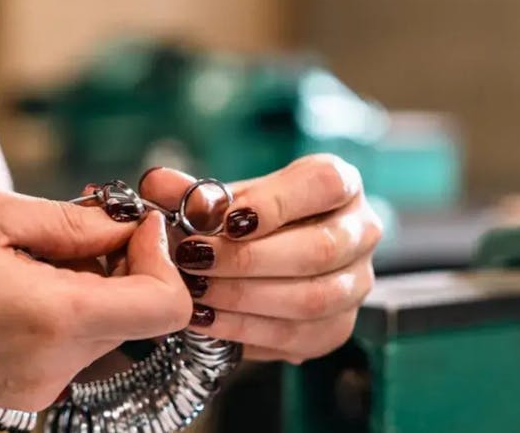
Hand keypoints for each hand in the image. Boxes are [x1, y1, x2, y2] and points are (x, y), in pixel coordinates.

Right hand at [0, 183, 190, 410]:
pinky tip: (17, 281)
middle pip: (136, 315)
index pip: (164, 306)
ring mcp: (36, 387)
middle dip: (122, 263)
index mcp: (53, 319)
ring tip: (32, 252)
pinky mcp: (18, 391)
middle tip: (78, 222)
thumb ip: (74, 221)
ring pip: (103, 329)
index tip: (129, 224)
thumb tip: (128, 226)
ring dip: (89, 285)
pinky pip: (68, 346)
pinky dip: (63, 310)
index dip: (158, 257)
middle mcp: (53, 367)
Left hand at [138, 154, 381, 362]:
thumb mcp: (223, 198)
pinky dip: (246, 330)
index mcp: (339, 184)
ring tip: (196, 293)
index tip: (226, 220)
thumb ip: (191, 192)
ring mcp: (355, 283)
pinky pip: (298, 336)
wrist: (267, 259)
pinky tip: (207, 320)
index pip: (324, 185)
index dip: (275, 203)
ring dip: (245, 298)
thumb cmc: (247, 220)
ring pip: (312, 298)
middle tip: (194, 260)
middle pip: (318, 249)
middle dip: (247, 259)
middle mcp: (360, 232)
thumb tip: (159, 184)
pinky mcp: (338, 327)